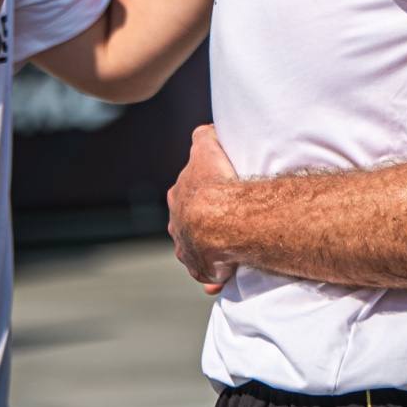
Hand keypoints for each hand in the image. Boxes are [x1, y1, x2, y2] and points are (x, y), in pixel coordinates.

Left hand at [167, 124, 237, 294]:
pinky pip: (208, 273)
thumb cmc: (214, 181)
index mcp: (177, 198)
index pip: (186, 197)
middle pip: (187, 226)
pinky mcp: (200, 269)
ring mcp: (187, 249)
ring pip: (196, 251)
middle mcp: (177, 225)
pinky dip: (216, 276)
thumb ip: (204, 137)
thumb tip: (208, 130)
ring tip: (229, 252)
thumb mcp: (206, 147)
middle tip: (224, 226)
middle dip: (201, 227)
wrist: (216, 218)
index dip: (201, 197)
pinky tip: (225, 276)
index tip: (216, 199)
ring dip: (209, 253)